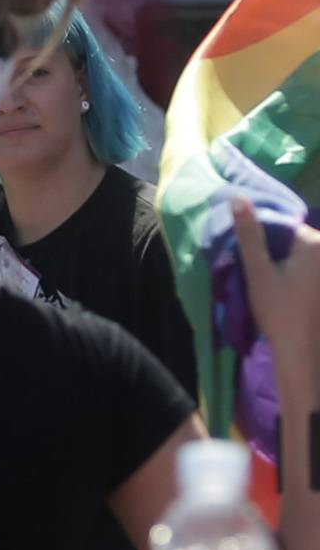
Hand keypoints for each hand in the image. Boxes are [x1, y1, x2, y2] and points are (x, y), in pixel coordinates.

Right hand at [233, 198, 319, 397]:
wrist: (302, 351)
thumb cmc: (279, 312)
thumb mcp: (258, 272)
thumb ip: (249, 234)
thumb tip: (238, 197)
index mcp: (314, 243)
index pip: (281, 225)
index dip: (259, 238)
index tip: (247, 256)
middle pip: (289, 238)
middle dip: (271, 250)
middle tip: (255, 271)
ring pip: (296, 254)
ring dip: (279, 263)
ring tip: (266, 283)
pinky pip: (304, 267)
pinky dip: (290, 274)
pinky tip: (280, 290)